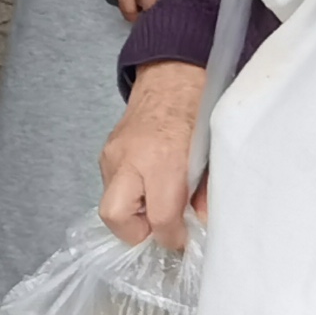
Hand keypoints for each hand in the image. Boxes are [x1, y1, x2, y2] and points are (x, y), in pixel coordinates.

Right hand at [99, 62, 209, 244]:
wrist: (171, 75)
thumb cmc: (198, 112)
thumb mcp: (211, 154)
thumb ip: (205, 193)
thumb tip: (199, 225)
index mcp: (163, 159)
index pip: (160, 216)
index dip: (172, 237)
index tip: (182, 238)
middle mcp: (129, 159)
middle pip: (115, 216)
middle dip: (135, 232)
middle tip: (159, 226)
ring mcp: (111, 154)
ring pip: (109, 203)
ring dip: (133, 212)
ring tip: (157, 201)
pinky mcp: (105, 152)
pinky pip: (111, 186)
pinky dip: (129, 194)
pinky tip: (148, 184)